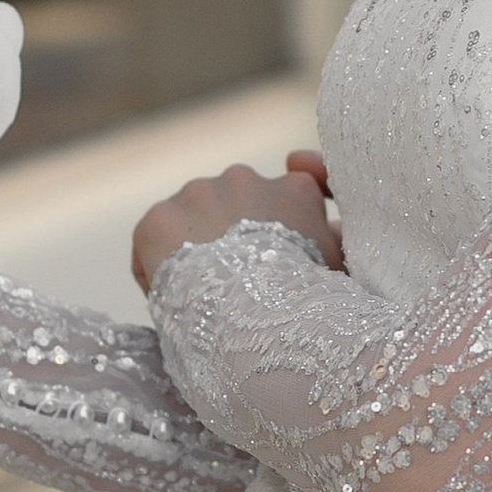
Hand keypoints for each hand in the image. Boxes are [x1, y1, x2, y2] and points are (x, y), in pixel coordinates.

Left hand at [131, 151, 344, 295]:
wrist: (253, 313)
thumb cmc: (305, 298)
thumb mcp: (336, 267)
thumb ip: (333, 240)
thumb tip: (330, 229)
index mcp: (295, 189)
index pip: (290, 196)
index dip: (279, 229)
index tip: (274, 257)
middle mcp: (246, 178)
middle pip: (234, 206)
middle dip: (231, 238)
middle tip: (234, 284)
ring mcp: (198, 193)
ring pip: (192, 220)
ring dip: (195, 248)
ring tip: (201, 296)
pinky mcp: (159, 217)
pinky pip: (155, 243)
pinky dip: (159, 267)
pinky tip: (172, 298)